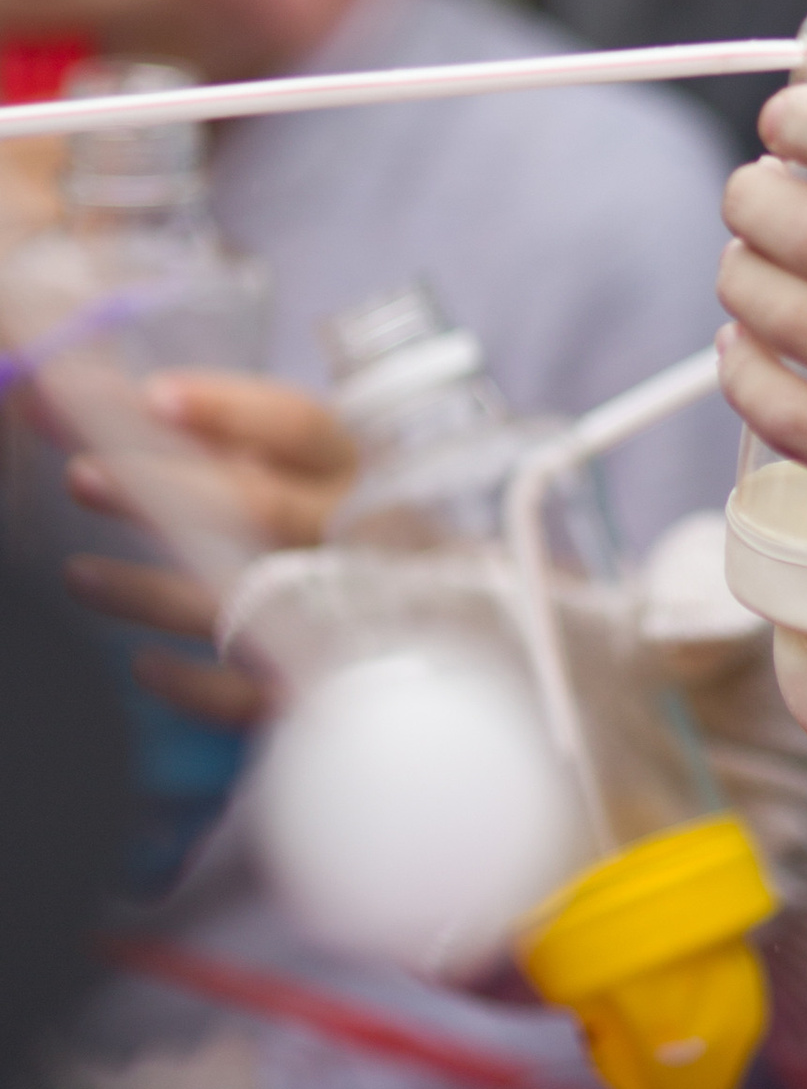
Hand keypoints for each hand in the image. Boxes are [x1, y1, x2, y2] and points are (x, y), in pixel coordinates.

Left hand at [63, 373, 358, 722]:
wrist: (445, 617)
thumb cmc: (353, 523)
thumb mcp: (315, 468)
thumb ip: (239, 438)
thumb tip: (133, 403)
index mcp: (360, 466)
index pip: (299, 426)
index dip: (226, 409)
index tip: (151, 396)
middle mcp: (363, 532)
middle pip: (260, 506)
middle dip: (163, 490)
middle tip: (83, 477)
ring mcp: (351, 607)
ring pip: (247, 597)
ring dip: (153, 591)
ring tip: (80, 576)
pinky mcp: (333, 680)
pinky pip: (260, 692)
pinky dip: (197, 684)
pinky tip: (145, 666)